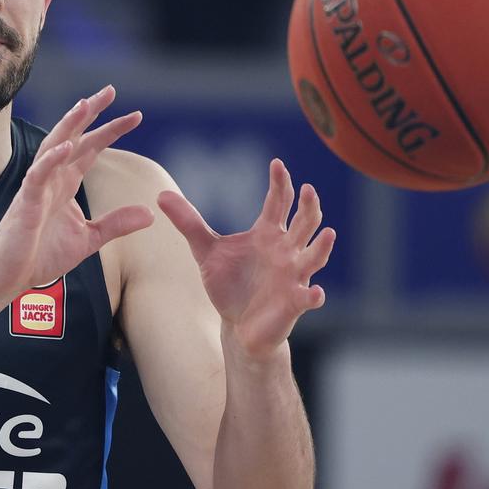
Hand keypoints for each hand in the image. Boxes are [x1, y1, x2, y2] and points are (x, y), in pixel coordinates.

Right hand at [0, 85, 153, 302]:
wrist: (9, 277)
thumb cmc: (41, 254)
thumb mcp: (89, 238)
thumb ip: (116, 223)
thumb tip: (149, 213)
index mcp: (66, 183)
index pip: (91, 148)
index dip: (111, 130)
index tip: (135, 115)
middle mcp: (52, 179)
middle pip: (73, 137)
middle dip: (90, 113)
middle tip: (110, 91)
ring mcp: (37, 188)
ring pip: (53, 147)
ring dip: (69, 125)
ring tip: (85, 105)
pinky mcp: (25, 203)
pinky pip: (37, 176)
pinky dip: (51, 160)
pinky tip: (66, 147)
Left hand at [157, 159, 334, 360]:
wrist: (237, 325)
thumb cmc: (229, 283)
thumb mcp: (205, 250)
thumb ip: (188, 222)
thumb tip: (160, 194)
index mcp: (267, 233)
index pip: (279, 202)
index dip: (280, 183)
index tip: (277, 164)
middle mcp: (286, 250)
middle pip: (304, 223)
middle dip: (309, 206)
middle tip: (309, 189)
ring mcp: (293, 275)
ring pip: (314, 256)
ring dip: (322, 246)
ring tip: (328, 233)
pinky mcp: (294, 302)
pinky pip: (308, 297)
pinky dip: (314, 295)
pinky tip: (315, 293)